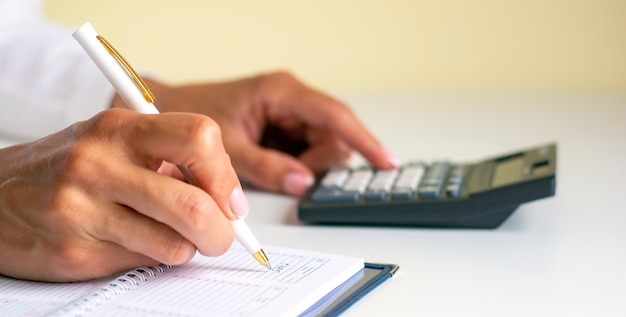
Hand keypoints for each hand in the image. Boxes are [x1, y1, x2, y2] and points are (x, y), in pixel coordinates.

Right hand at [0, 109, 246, 281]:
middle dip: (222, 231)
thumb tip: (229, 199)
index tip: (232, 200)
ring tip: (168, 235)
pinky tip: (131, 242)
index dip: (227, 175)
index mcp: (119, 128)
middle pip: (195, 205)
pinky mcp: (75, 251)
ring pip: (175, 244)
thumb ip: (169, 160)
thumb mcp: (115, 142)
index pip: (200, 138)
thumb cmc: (66, 167)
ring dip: (186, 248)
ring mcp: (84, 210)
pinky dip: (152, 258)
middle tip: (221, 234)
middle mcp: (100, 164)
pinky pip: (143, 263)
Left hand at [140, 71, 398, 195]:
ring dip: (305, 166)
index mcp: (281, 92)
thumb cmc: (191, 116)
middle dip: (318, 162)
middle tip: (286, 174)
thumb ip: (266, 167)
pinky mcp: (283, 130)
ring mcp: (289, 116)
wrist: (167, 112)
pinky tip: (271, 166)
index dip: (364, 139)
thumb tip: (302, 182)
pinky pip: (305, 152)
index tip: (385, 161)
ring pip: (322, 147)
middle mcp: (291, 101)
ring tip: (266, 166)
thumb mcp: (227, 146)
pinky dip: (295, 167)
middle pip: (333, 136)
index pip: (335, 115)